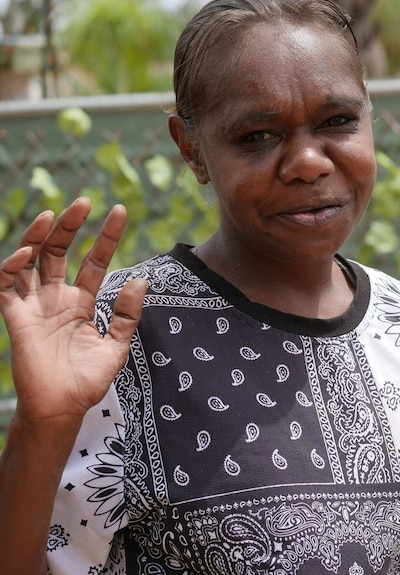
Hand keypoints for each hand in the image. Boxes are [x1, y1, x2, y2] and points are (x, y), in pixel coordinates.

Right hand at [0, 197, 145, 425]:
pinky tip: (27, 253)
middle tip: (85, 201)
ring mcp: (34, 305)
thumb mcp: (117, 345)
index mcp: (81, 302)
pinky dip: (12, 265)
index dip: (107, 237)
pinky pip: (6, 285)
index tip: (121, 211)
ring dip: (39, 236)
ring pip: (31, 260)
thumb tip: (141, 279)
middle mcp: (56, 298)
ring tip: (54, 214)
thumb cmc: (88, 380)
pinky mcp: (15, 317)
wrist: (63, 408)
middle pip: (60, 252)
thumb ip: (127, 314)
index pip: (94, 261)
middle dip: (70, 226)